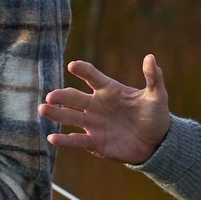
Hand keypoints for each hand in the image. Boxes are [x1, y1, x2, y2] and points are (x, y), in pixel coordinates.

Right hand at [42, 56, 171, 164]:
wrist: (156, 142)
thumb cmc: (155, 116)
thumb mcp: (158, 96)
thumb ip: (153, 77)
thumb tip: (150, 57)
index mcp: (108, 91)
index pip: (92, 77)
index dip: (83, 71)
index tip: (73, 66)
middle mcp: (96, 105)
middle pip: (74, 98)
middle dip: (62, 96)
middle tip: (52, 96)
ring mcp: (92, 124)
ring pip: (69, 117)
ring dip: (56, 113)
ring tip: (43, 109)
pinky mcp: (93, 142)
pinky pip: (75, 140)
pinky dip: (64, 140)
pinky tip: (52, 138)